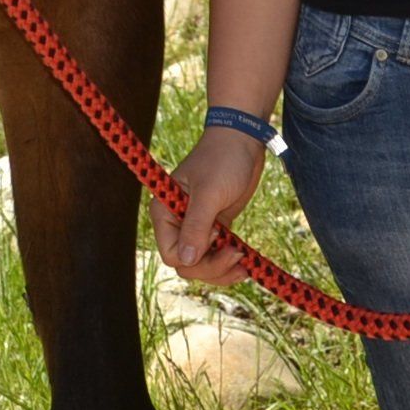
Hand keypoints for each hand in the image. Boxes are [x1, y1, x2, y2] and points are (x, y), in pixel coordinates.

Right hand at [152, 126, 264, 285]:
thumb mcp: (209, 193)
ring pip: (202, 265)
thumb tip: (185, 261)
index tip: (217, 234)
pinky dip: (228, 263)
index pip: (171, 254)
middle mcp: (175, 222)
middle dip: (212, 267)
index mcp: (164, 211)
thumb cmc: (223, 160)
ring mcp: (196, 227)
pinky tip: (245, 262)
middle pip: (187, 264)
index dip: (194, 256)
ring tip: (244, 261)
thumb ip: (196, 226)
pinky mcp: (214, 228)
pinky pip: (216, 256)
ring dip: (222, 269)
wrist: (242, 141)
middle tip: (237, 254)